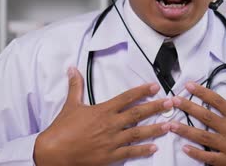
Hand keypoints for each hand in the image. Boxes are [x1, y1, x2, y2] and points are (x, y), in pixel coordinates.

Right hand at [33, 67, 172, 165]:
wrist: (54, 152)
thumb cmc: (62, 129)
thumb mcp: (70, 105)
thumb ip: (75, 86)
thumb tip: (72, 68)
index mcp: (102, 111)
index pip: (126, 98)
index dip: (142, 91)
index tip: (155, 86)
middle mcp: (110, 124)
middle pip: (137, 113)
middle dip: (156, 107)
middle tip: (171, 103)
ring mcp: (112, 141)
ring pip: (138, 133)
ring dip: (155, 129)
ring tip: (169, 125)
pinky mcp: (110, 156)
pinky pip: (130, 152)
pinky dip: (143, 150)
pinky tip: (154, 147)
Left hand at [170, 73, 225, 165]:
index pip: (216, 100)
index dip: (201, 91)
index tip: (188, 85)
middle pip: (205, 116)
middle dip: (187, 107)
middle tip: (173, 100)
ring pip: (202, 136)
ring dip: (185, 130)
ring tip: (170, 124)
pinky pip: (208, 157)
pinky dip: (196, 153)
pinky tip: (184, 147)